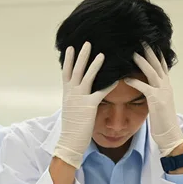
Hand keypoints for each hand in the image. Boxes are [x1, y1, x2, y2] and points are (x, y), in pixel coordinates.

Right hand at [54, 42, 115, 168]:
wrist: (70, 140)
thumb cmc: (71, 127)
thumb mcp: (69, 109)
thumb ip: (73, 98)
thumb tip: (76, 92)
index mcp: (66, 93)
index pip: (66, 72)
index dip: (68, 60)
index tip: (70, 48)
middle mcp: (71, 93)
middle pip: (76, 70)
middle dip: (81, 55)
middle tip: (87, 43)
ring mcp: (80, 98)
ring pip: (87, 77)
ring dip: (95, 64)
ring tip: (101, 53)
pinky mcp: (89, 105)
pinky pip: (101, 92)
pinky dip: (109, 85)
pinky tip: (116, 78)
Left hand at [124, 44, 182, 156]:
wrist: (170, 135)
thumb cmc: (162, 121)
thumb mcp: (159, 103)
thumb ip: (154, 93)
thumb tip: (147, 87)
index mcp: (167, 87)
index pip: (161, 66)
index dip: (156, 54)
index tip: (149, 43)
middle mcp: (166, 87)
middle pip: (157, 65)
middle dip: (150, 52)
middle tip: (142, 40)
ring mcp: (162, 93)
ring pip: (152, 73)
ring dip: (142, 62)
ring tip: (133, 53)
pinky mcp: (156, 101)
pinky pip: (144, 88)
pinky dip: (135, 82)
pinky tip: (126, 78)